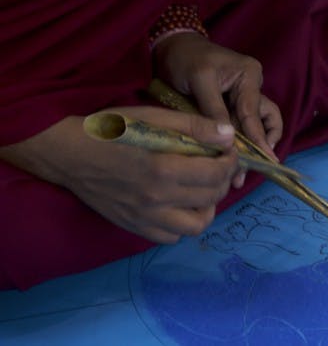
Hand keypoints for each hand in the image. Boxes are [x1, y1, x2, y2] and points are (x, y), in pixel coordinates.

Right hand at [0, 107, 239, 243]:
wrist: (69, 153)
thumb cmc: (112, 130)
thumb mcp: (153, 117)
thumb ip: (193, 126)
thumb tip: (228, 135)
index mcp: (163, 169)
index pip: (216, 174)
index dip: (230, 161)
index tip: (228, 152)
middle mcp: (156, 199)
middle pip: (211, 199)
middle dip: (223, 180)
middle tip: (218, 167)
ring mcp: (144, 217)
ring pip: (195, 226)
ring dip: (206, 208)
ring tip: (201, 190)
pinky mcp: (133, 226)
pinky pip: (170, 237)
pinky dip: (181, 223)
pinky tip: (178, 204)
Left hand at [153, 33, 282, 169]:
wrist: (171, 48)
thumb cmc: (186, 58)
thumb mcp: (200, 81)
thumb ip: (214, 109)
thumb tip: (228, 139)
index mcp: (249, 76)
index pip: (254, 112)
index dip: (259, 138)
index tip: (266, 160)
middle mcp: (251, 88)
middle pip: (263, 120)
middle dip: (257, 146)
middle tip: (248, 168)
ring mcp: (241, 98)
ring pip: (252, 127)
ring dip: (247, 148)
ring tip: (238, 170)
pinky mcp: (228, 107)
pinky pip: (237, 127)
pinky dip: (234, 143)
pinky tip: (227, 159)